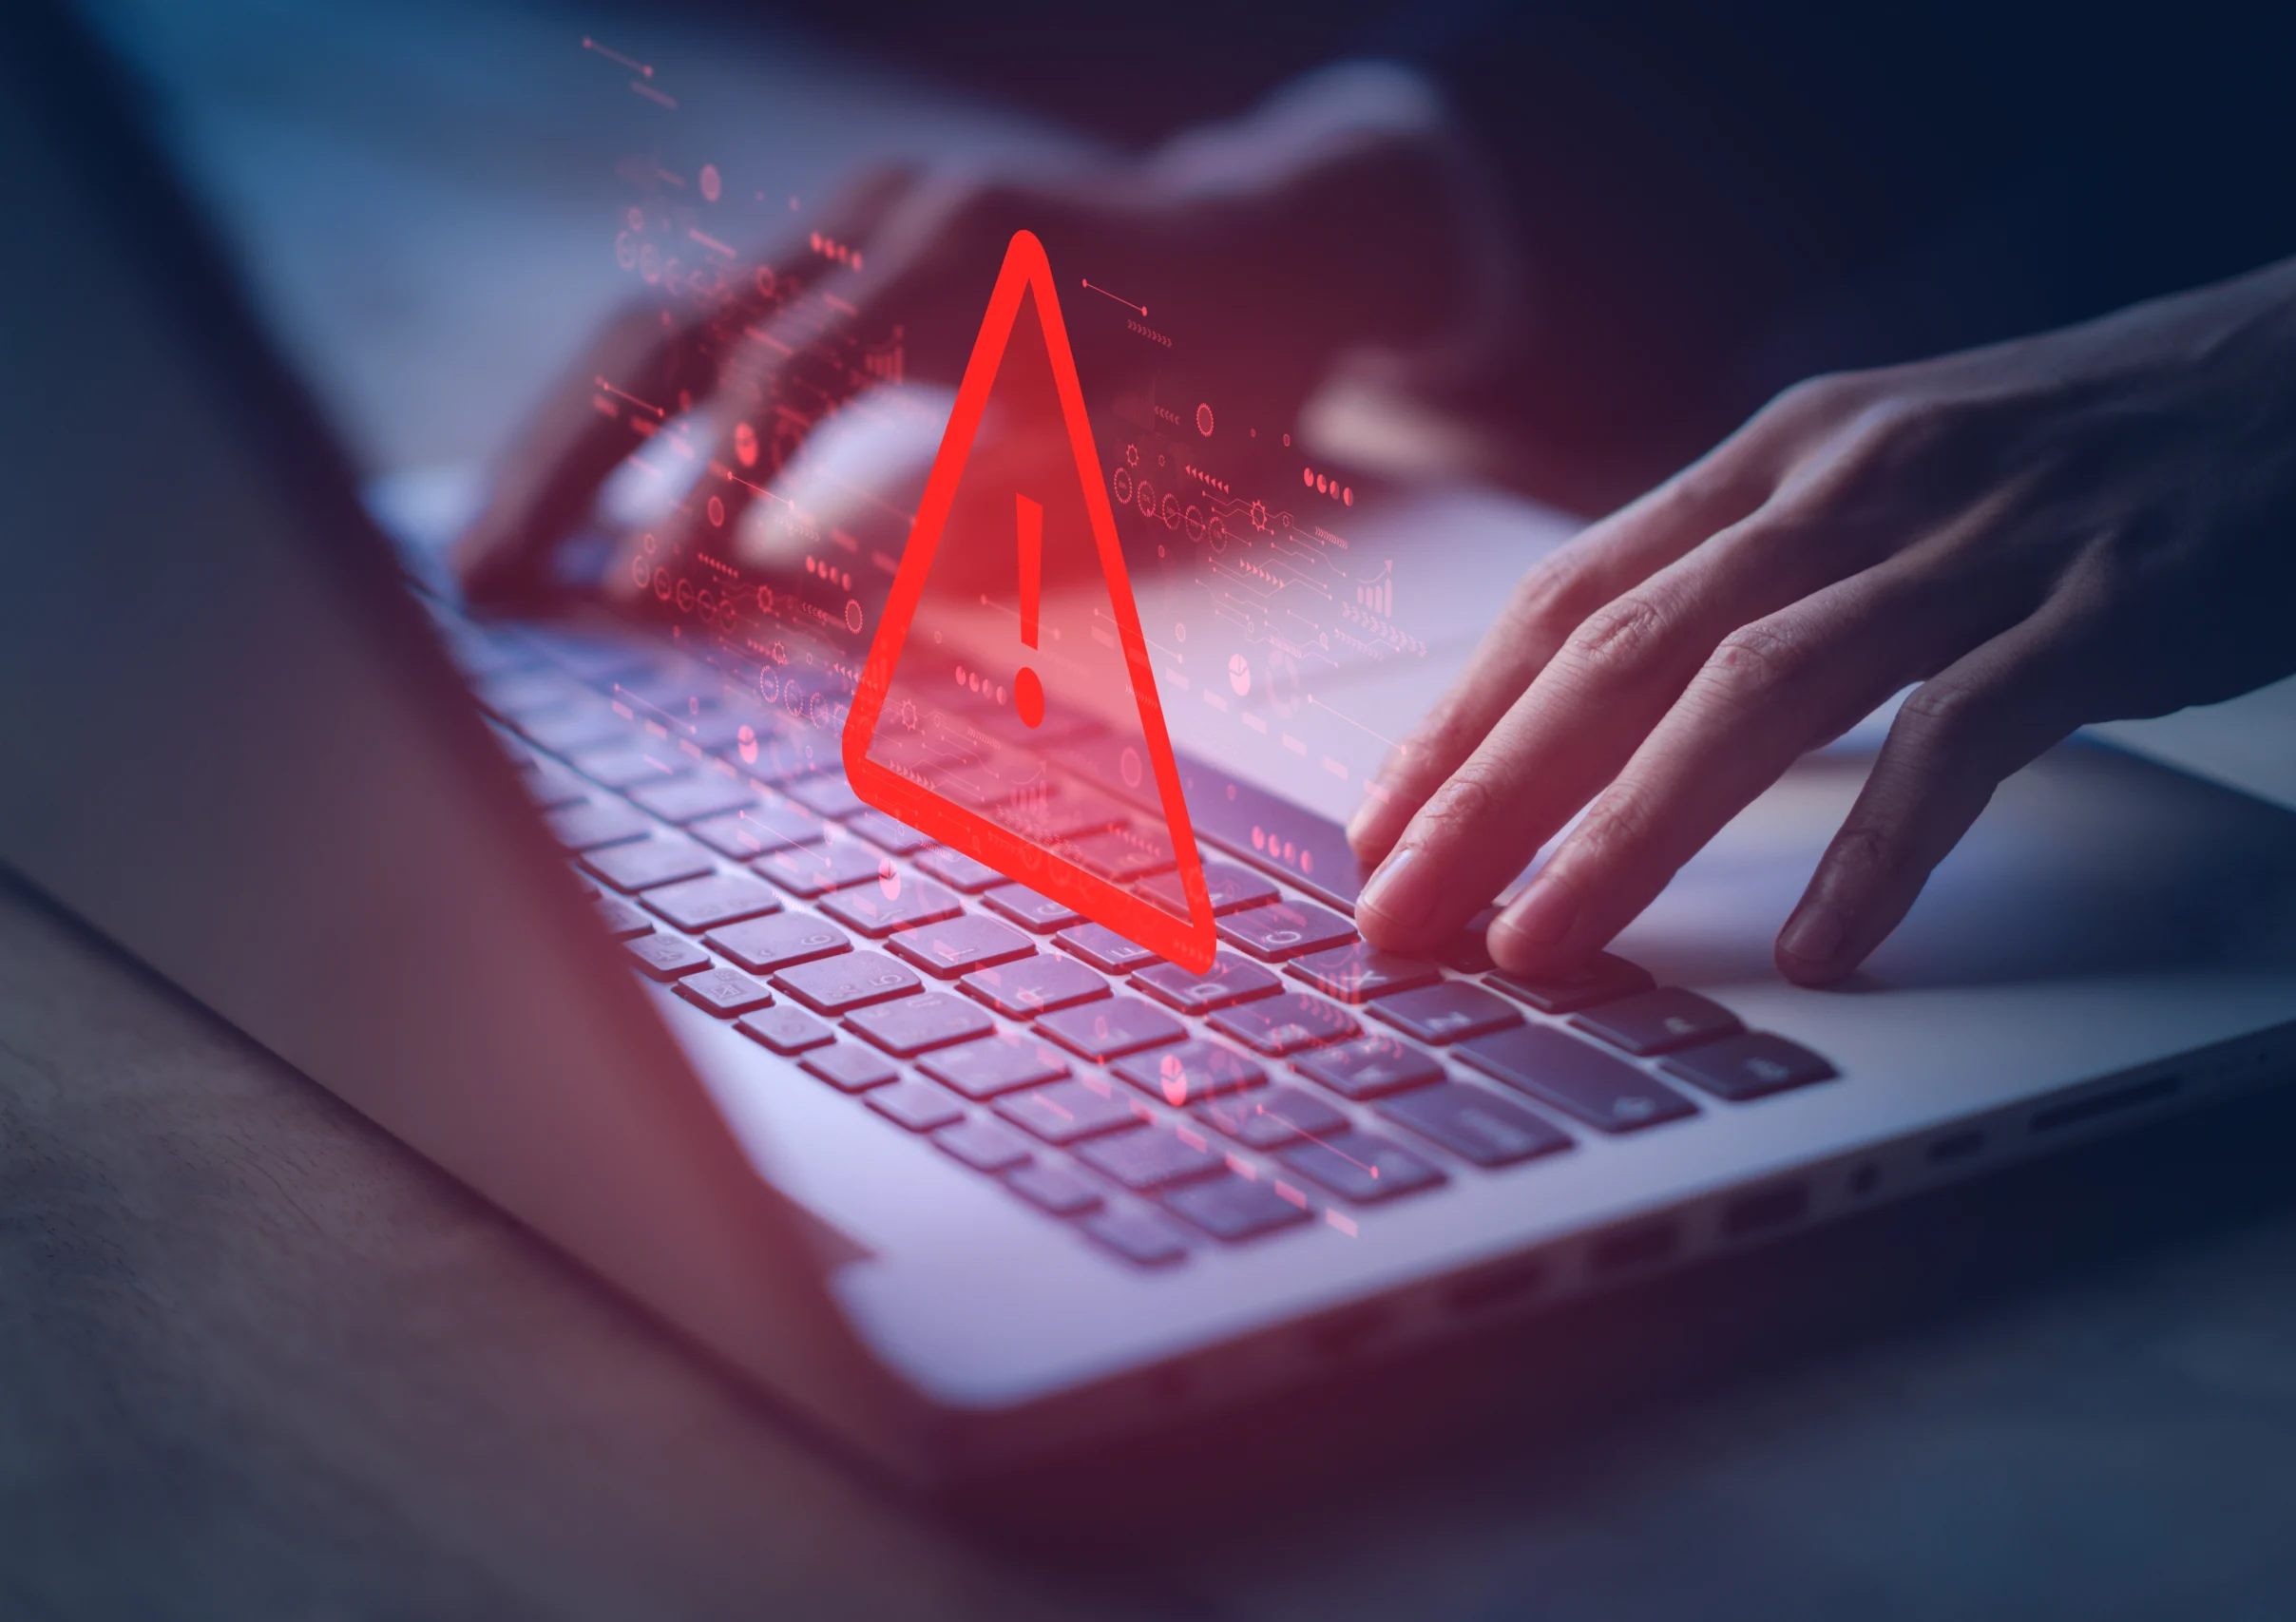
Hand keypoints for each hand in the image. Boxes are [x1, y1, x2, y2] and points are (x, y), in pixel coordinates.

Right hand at [451, 63, 1492, 614]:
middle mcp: (891, 212)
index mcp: (971, 253)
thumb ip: (1024, 519)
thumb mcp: (1168, 445)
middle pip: (680, 333)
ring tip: (493, 561)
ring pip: (667, 326)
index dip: (710, 493)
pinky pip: (709, 332)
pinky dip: (635, 424)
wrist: (1280, 235)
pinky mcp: (842, 254)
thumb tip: (858, 621)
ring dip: (570, 447)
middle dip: (570, 464)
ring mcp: (856, 220)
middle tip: (485, 587)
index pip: (791, 377)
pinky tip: (579, 510)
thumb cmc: (1239, 355)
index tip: (640, 599)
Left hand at [1349, 209, 2295, 984]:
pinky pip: (1961, 736)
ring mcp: (1974, 543)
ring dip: (1629, 831)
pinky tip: (1817, 945)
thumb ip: (1762, 570)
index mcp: (1783, 456)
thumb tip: (1619, 698)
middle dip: (1491, 795)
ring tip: (1542, 949)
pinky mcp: (2103, 609)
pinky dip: (1877, 845)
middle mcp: (1849, 484)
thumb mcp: (1893, 475)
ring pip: (1755, 690)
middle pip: (1623, 650)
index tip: (1380, 832)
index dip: (1461, 720)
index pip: (1574, 596)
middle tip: (1403, 919)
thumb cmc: (2096, 450)